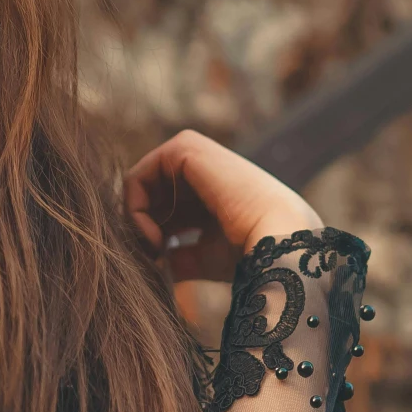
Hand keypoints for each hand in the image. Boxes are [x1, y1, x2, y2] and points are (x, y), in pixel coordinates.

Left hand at [123, 129, 320, 282]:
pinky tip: (154, 236)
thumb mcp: (206, 257)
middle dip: (141, 228)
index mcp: (215, 191)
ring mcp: (195, 154)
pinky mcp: (185, 147)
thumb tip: (157, 263)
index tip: (159, 264)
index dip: (154, 237)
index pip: (167, 210)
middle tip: (149, 258)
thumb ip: (180, 256)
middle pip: (151, 197)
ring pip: (141, 186)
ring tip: (153, 250)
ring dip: (136, 221)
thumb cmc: (250, 252)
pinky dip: (135, 208)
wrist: (275, 236)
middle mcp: (204, 170)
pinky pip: (138, 176)